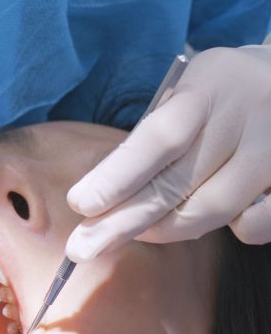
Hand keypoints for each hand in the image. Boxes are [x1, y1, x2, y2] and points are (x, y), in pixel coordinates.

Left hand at [65, 44, 270, 261]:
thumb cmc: (219, 94)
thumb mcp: (185, 93)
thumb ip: (151, 136)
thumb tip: (101, 195)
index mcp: (211, 86)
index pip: (160, 137)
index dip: (117, 176)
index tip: (80, 204)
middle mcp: (250, 115)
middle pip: (178, 184)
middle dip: (122, 222)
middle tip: (82, 247)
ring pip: (210, 211)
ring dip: (162, 230)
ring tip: (132, 233)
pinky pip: (253, 226)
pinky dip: (224, 230)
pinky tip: (205, 218)